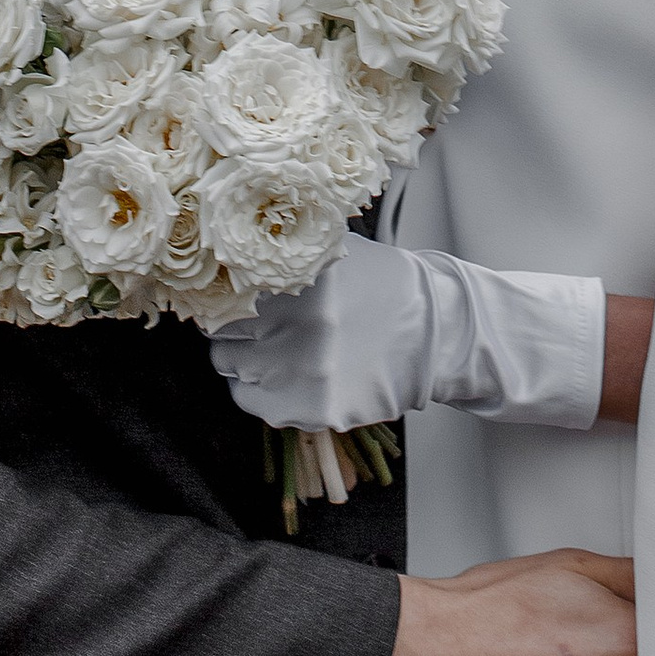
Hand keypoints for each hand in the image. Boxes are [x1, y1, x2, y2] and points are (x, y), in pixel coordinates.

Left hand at [212, 244, 611, 433]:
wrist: (433, 332)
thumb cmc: (379, 286)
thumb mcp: (334, 252)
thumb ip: (285, 248)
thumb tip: (225, 245)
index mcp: (298, 279)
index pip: (222, 293)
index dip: (221, 295)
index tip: (227, 297)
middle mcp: (297, 325)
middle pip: (221, 334)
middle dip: (232, 328)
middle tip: (254, 325)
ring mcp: (304, 372)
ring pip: (232, 370)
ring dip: (245, 360)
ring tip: (275, 349)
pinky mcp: (314, 410)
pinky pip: (254, 405)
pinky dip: (262, 392)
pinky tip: (288, 375)